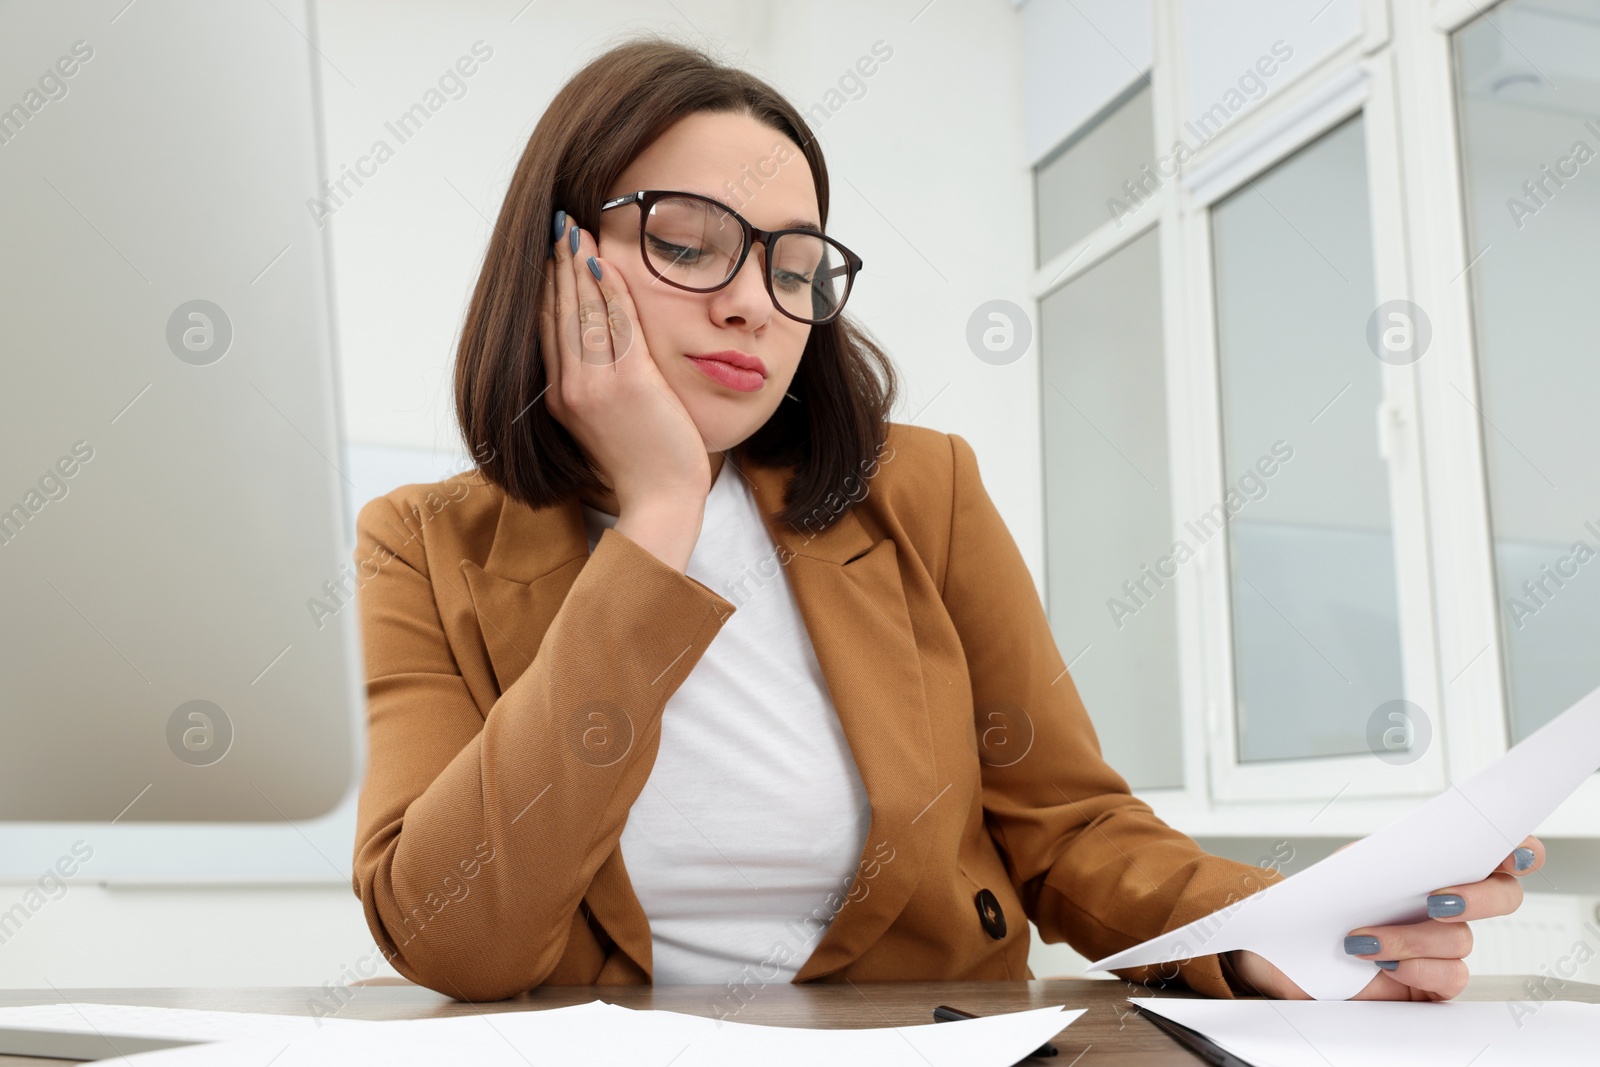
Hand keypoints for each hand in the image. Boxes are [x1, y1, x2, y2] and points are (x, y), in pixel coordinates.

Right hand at [539, 212, 711, 513]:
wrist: (660, 500)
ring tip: (577, 231)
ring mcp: (596, 385)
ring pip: (582, 311)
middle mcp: (570, 388)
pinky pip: (616, 324)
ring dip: (579, 265)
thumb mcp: (604, 422)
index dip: (547, 286)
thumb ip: (592, 386)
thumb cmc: (641, 463)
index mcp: (560, 397)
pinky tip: (604, 263)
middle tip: (560, 224)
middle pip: (559, 311)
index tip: (548, 253)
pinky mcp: (629, 384)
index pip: (548, 327)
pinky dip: (609, 290)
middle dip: (558, 264)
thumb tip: (595, 351)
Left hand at [1227, 836, 1544, 1000]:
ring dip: (1411, 937)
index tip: (1513, 853)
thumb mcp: (1350, 865)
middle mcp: (1449, 901)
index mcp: (1436, 864)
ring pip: (1462, 939)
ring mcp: (1444, 943)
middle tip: (1437, 900)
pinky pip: (1450, 976)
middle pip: (1504, 896)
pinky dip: (1415, 968)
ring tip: (1364, 939)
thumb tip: (1418, 844)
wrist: (1287, 945)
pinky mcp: (1433, 982)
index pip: (1498, 850)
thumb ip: (1391, 852)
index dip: (1519, 849)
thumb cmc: (1321, 899)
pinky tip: (1382, 963)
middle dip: (1478, 897)